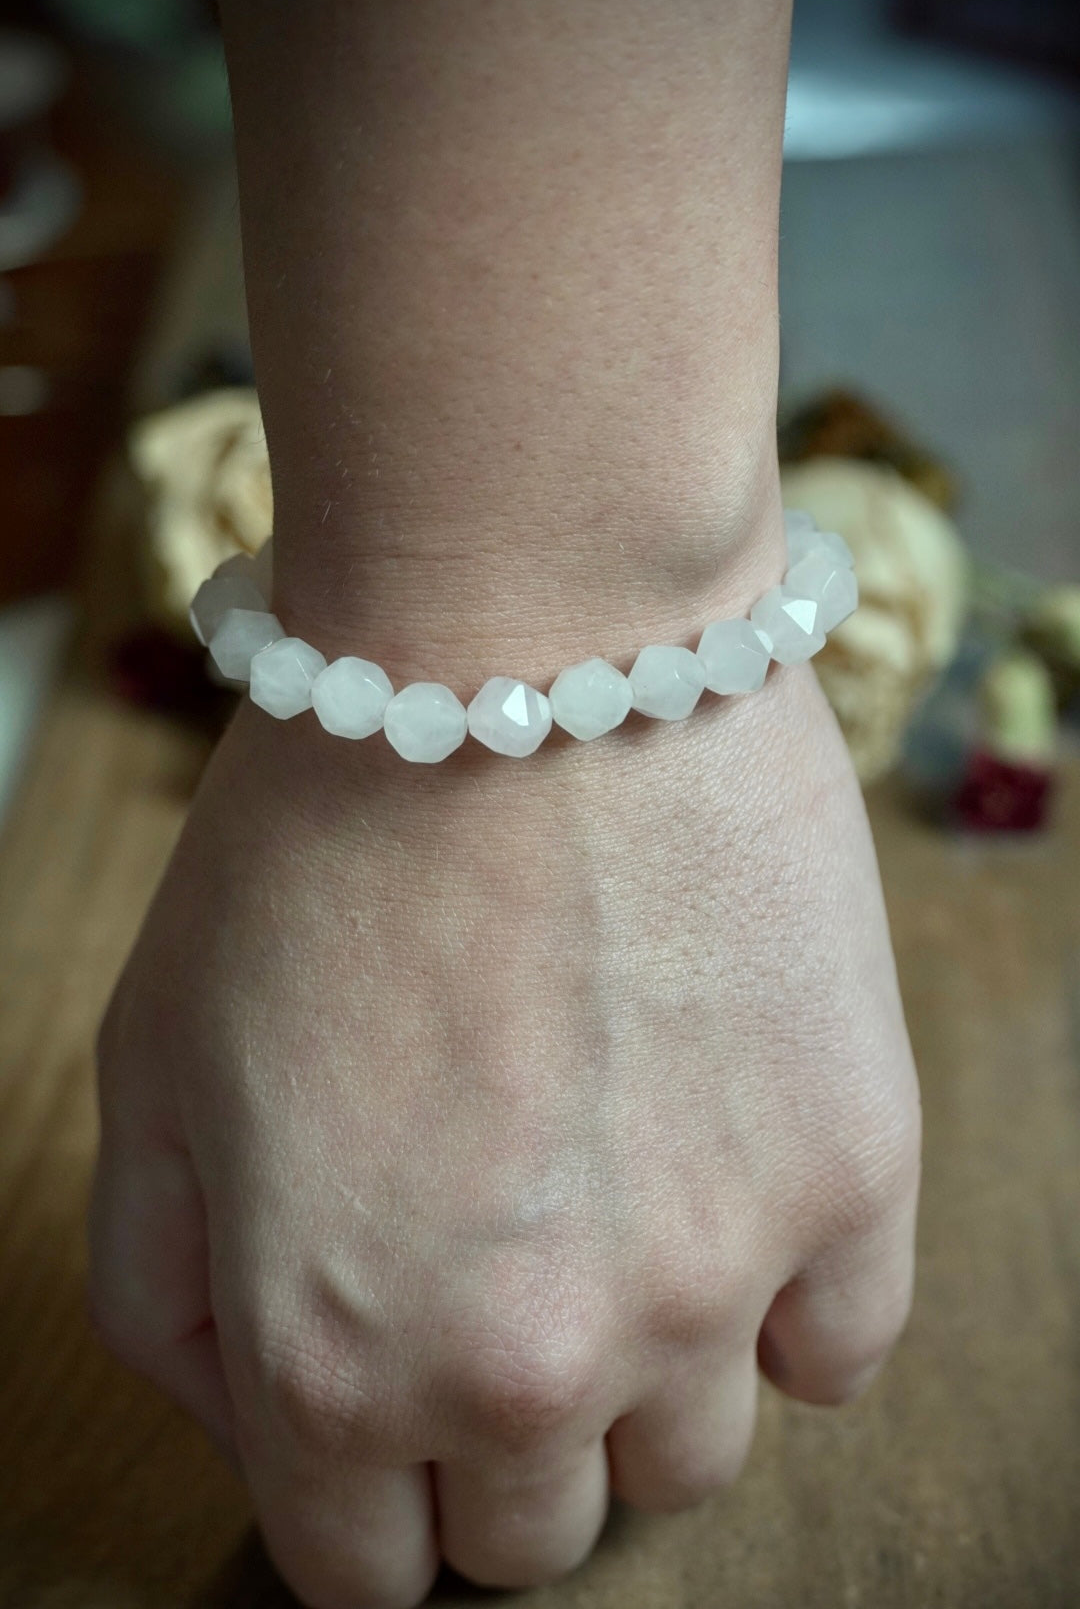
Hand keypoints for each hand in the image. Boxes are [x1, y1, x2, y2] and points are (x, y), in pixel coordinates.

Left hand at [89, 661, 919, 1608]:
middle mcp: (535, 1364)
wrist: (522, 647)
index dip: (367, 1498)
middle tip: (497, 1283)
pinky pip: (841, 1349)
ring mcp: (714, 1274)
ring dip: (646, 1371)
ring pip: (695, 1458)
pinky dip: (786, 1300)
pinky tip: (728, 1184)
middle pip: (538, 1531)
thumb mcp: (151, 1070)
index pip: (366, 1573)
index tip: (391, 1412)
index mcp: (337, 1361)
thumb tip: (255, 1415)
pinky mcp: (850, 1168)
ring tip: (615, 1202)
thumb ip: (172, 1299)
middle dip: (497, 1437)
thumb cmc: (318, 839)